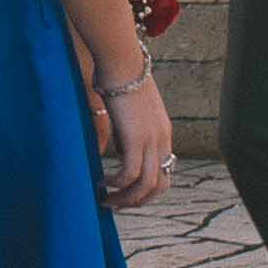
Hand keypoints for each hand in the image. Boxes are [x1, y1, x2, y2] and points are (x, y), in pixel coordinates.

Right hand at [95, 66, 175, 210]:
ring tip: (106, 201)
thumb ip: (122, 130)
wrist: (122, 63)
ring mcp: (152, 141)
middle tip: (117, 205)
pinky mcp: (137, 140)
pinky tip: (102, 183)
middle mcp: (162, 141)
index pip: (164, 172)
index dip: (148, 188)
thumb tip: (108, 148)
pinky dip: (117, 184)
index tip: (128, 193)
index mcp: (163, 133)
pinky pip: (130, 175)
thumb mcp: (127, 110)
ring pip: (145, 185)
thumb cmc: (120, 77)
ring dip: (126, 198)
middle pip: (159, 185)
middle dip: (138, 201)